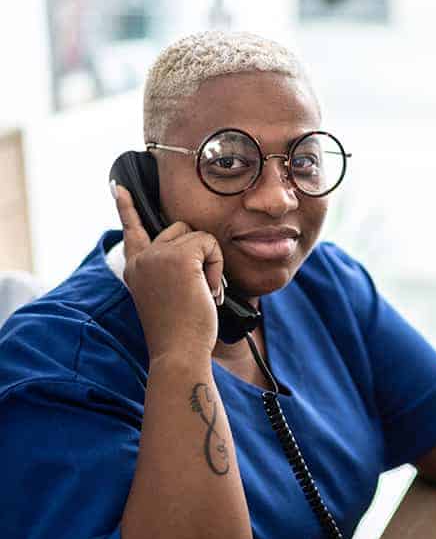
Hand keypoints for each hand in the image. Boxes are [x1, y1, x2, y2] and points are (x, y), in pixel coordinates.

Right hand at [114, 183, 223, 359]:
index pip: (131, 229)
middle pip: (180, 229)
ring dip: (209, 263)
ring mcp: (157, 255)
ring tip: (202, 293)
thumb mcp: (169, 294)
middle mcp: (141, 258)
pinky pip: (209, 244)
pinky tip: (207, 291)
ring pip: (198, 236)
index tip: (117, 186)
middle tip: (199, 291)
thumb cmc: (181, 332)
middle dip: (198, 254)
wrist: (178, 352)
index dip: (126, 208)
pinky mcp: (178, 256)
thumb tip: (195, 246)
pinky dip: (216, 267)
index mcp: (135, 268)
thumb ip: (171, 269)